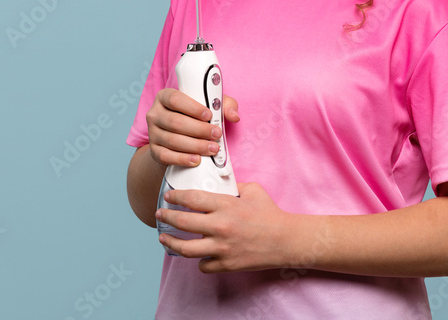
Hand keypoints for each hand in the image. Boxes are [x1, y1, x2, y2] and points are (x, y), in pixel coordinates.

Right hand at [146, 88, 239, 167]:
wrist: (176, 137)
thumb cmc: (194, 117)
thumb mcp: (208, 106)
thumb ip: (224, 105)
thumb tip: (234, 116)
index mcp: (165, 97)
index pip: (175, 99)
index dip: (193, 108)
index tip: (209, 115)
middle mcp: (155, 114)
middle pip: (175, 122)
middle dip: (199, 130)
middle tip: (216, 134)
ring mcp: (153, 133)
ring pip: (172, 140)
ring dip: (195, 146)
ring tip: (213, 148)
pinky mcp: (154, 150)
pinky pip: (166, 156)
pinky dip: (182, 159)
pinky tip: (197, 160)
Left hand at [155, 182, 290, 272]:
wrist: (286, 241)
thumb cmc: (270, 214)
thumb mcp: (253, 190)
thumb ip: (233, 185)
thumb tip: (218, 182)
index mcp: (226, 205)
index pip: (191, 199)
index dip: (175, 197)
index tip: (168, 197)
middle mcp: (220, 226)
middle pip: (182, 222)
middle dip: (166, 217)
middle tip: (160, 214)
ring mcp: (222, 248)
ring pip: (185, 248)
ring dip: (170, 242)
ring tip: (164, 237)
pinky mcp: (227, 264)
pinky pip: (203, 265)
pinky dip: (199, 260)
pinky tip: (197, 254)